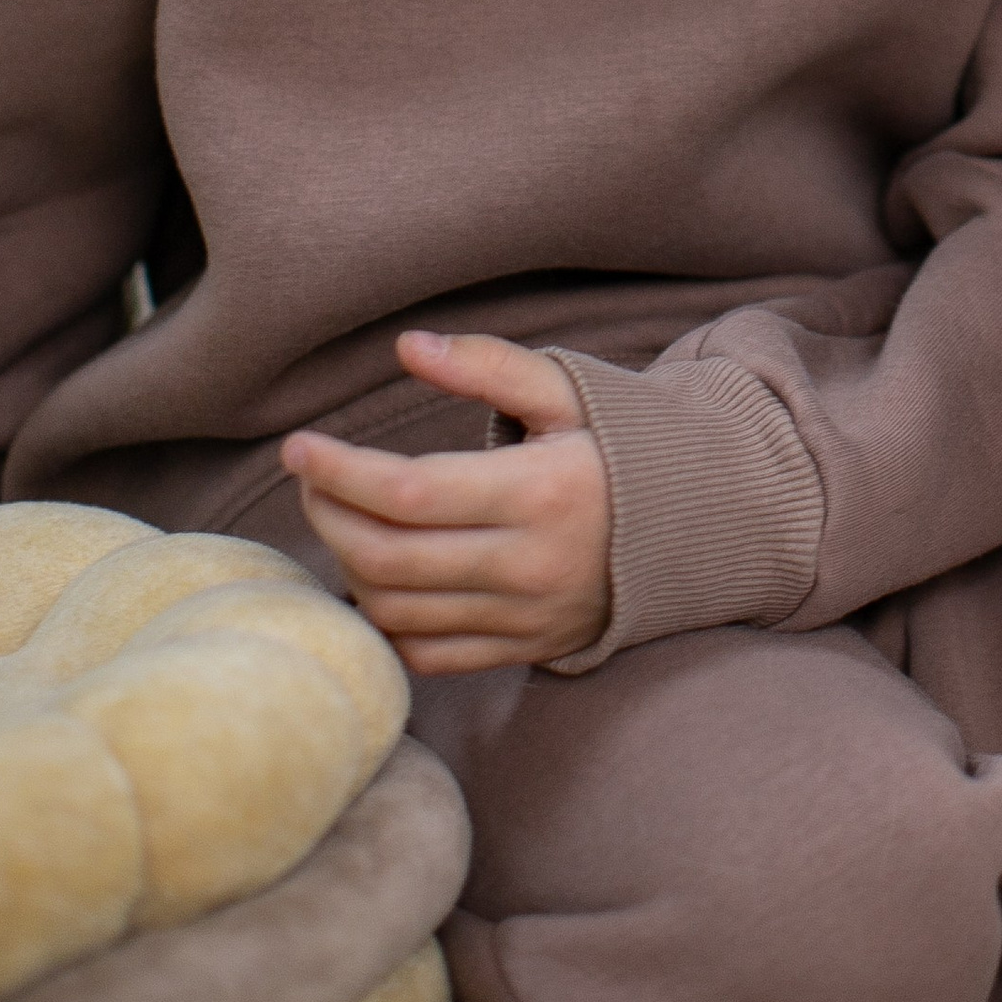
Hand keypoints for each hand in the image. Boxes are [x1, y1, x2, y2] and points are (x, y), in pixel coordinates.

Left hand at [280, 329, 610, 675]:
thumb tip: (408, 347)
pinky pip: (426, 654)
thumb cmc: (624, 443)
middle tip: (308, 478)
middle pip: (388, 557)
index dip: (339, 472)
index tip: (299, 446)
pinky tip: (375, 576)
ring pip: (397, 611)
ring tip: (341, 517)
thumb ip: (488, 364)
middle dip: (328, 515)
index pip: (409, 491)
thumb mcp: (570, 389)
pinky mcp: (524, 649)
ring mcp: (524, 616)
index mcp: (541, 492)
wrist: (703, 521)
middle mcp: (529, 564)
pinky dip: (384, 620)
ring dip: (348, 565)